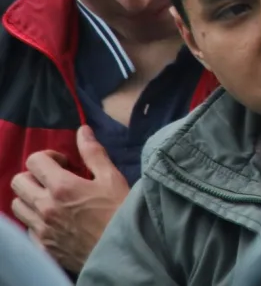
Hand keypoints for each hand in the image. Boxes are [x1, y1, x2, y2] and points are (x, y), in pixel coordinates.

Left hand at [10, 127, 130, 272]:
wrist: (123, 250)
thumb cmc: (120, 211)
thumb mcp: (111, 178)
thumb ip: (93, 153)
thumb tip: (82, 130)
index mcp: (61, 186)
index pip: (34, 160)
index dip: (49, 156)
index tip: (66, 163)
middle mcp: (44, 207)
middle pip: (19, 182)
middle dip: (35, 175)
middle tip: (55, 180)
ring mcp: (41, 228)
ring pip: (18, 205)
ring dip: (31, 198)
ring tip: (52, 199)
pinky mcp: (42, 246)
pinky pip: (27, 228)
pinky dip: (35, 220)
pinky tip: (55, 220)